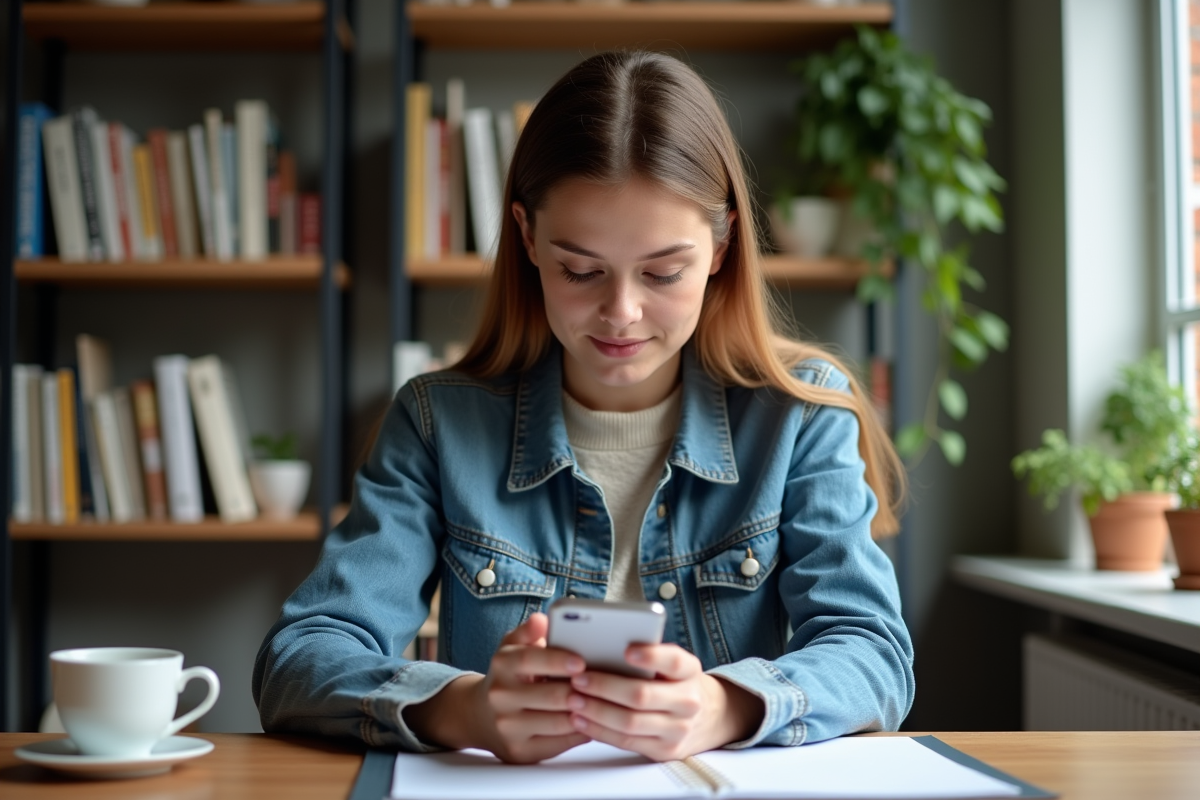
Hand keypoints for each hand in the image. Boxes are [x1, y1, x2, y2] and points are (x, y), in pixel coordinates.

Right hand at [403, 613, 590, 763]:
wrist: (480, 716)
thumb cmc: (508, 677)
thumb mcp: (512, 648)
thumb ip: (528, 632)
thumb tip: (542, 619)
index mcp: (502, 665)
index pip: (530, 660)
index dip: (557, 660)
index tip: (582, 661)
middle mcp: (501, 697)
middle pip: (550, 695)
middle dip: (581, 690)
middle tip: (605, 684)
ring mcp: (509, 727)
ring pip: (559, 722)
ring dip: (585, 712)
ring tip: (605, 702)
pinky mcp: (520, 751)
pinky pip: (560, 743)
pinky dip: (580, 731)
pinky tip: (592, 720)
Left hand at [564, 644, 763, 761]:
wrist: (707, 718)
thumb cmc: (676, 683)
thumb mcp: (673, 665)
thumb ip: (648, 657)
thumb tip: (602, 646)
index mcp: (690, 671)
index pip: (674, 661)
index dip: (651, 655)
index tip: (626, 649)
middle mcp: (688, 702)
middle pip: (642, 695)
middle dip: (604, 687)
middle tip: (578, 678)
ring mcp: (678, 730)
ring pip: (630, 722)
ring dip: (596, 711)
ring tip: (573, 699)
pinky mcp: (664, 750)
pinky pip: (626, 741)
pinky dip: (599, 730)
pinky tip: (580, 720)